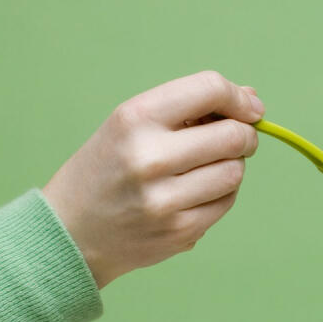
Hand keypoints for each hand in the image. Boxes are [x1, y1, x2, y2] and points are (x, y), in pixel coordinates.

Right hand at [42, 70, 264, 287]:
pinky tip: (196, 193)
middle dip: (245, 135)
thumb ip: (189, 108)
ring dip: (232, 166)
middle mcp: (149, 157)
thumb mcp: (130, 125)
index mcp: (135, 118)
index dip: (239, 98)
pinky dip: (221, 194)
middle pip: (233, 136)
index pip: (209, 90)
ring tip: (207, 167)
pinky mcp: (179, 231)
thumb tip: (252, 98)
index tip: (250, 108)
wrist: (71, 231)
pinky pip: (226, 202)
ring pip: (235, 172)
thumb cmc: (108, 169)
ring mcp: (165, 199)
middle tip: (237, 139)